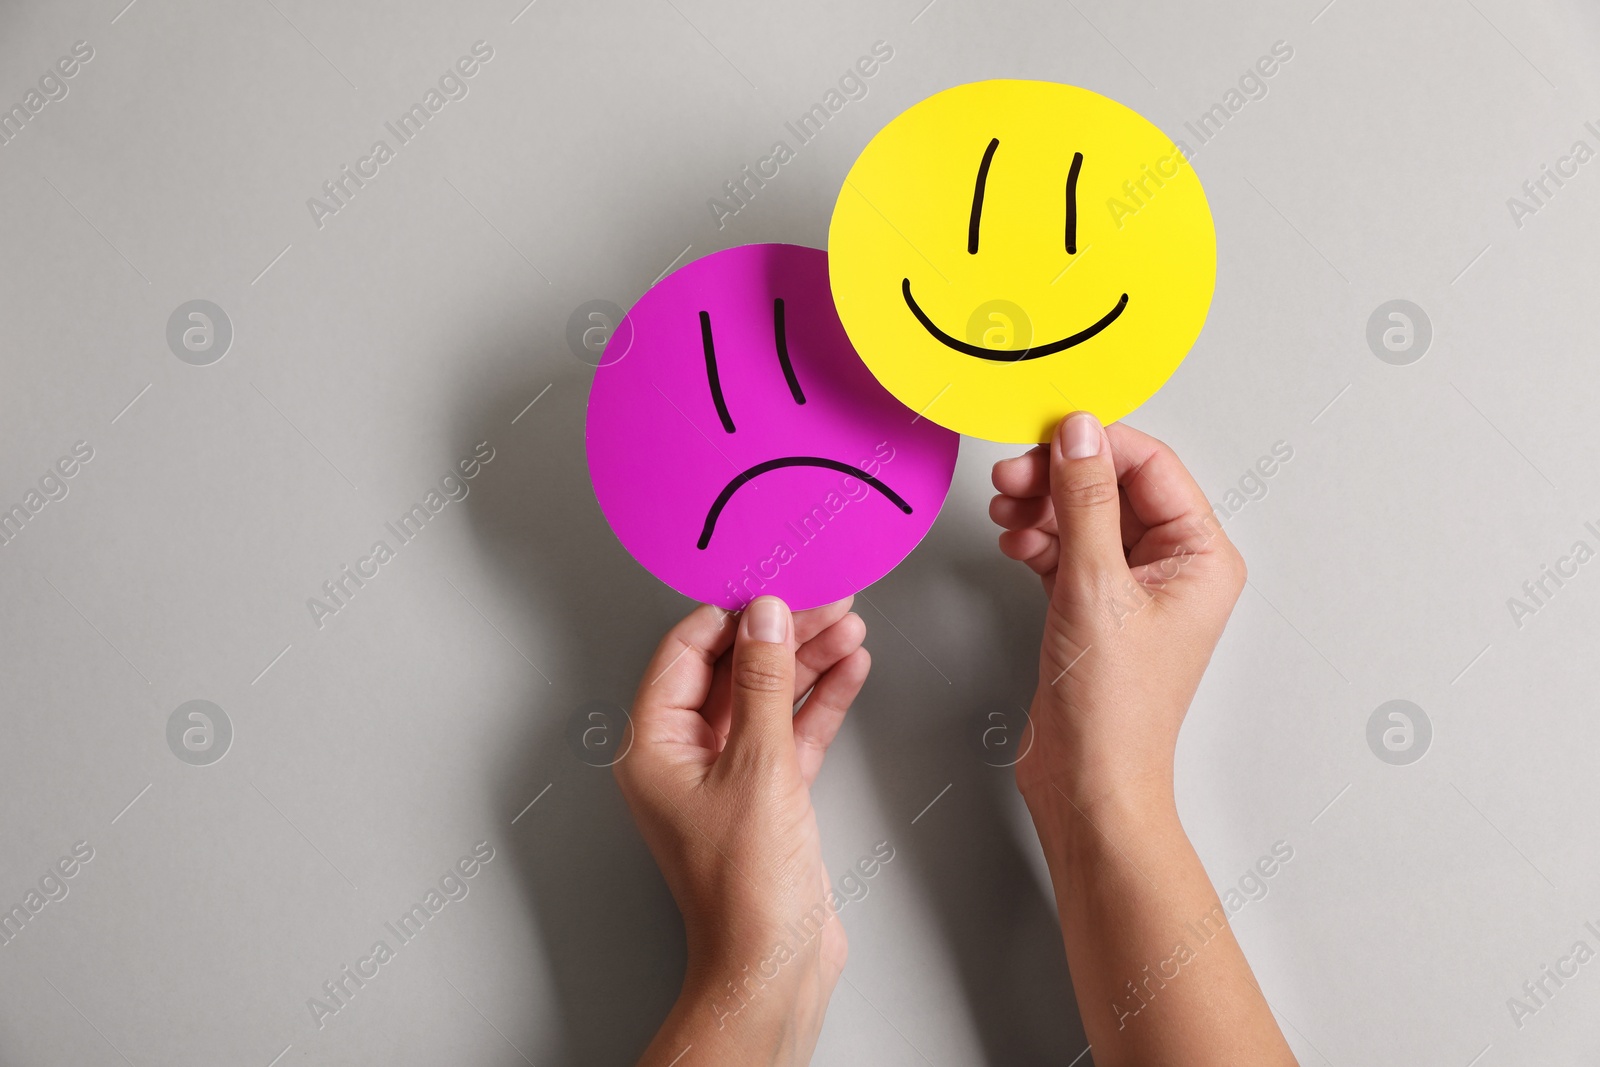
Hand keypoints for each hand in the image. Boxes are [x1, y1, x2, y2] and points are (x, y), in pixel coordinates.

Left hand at [616, 596, 869, 1065]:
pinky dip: (820, 700)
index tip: (775, 581)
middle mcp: (683, 755)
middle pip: (733, 668)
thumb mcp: (759, 766)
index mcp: (654, 744)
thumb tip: (767, 615)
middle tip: (827, 598)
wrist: (773, 962)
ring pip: (767, 695)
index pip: (687, 650)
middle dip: (782, 631)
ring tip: (849, 624)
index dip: (733, 611)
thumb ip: (766, 682)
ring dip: (808, 660)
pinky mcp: (766, 794)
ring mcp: (726, 774)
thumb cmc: (744, 887)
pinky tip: (850, 670)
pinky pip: (790, 729)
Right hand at [990, 413, 1246, 812]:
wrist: (1087, 784)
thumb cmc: (1112, 710)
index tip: (1042, 434)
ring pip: (1083, 516)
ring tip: (1005, 513)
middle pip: (1113, 487)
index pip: (1151, 467)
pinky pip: (1065, 548)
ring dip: (1041, 507)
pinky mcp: (1093, 608)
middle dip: (1057, 477)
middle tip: (1009, 478)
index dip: (1096, 444)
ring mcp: (1132, 589)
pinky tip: (1014, 544)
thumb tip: (1078, 432)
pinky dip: (1036, 540)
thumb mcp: (1094, 587)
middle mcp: (1174, 567)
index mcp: (1201, 557)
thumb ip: (1084, 501)